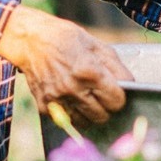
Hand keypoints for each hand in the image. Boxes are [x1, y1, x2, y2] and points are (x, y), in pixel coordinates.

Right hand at [0, 7, 129, 125]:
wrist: (30, 40)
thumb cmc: (65, 39)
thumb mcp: (95, 45)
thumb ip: (115, 67)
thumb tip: (129, 85)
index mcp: (88, 71)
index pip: (115, 101)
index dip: (119, 98)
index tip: (116, 93)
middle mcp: (73, 88)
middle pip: (102, 116)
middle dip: (107, 108)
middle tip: (102, 98)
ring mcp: (57, 99)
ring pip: (84, 122)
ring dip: (90, 114)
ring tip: (87, 100)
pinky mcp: (44, 106)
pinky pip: (65, 120)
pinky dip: (71, 113)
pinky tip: (70, 99)